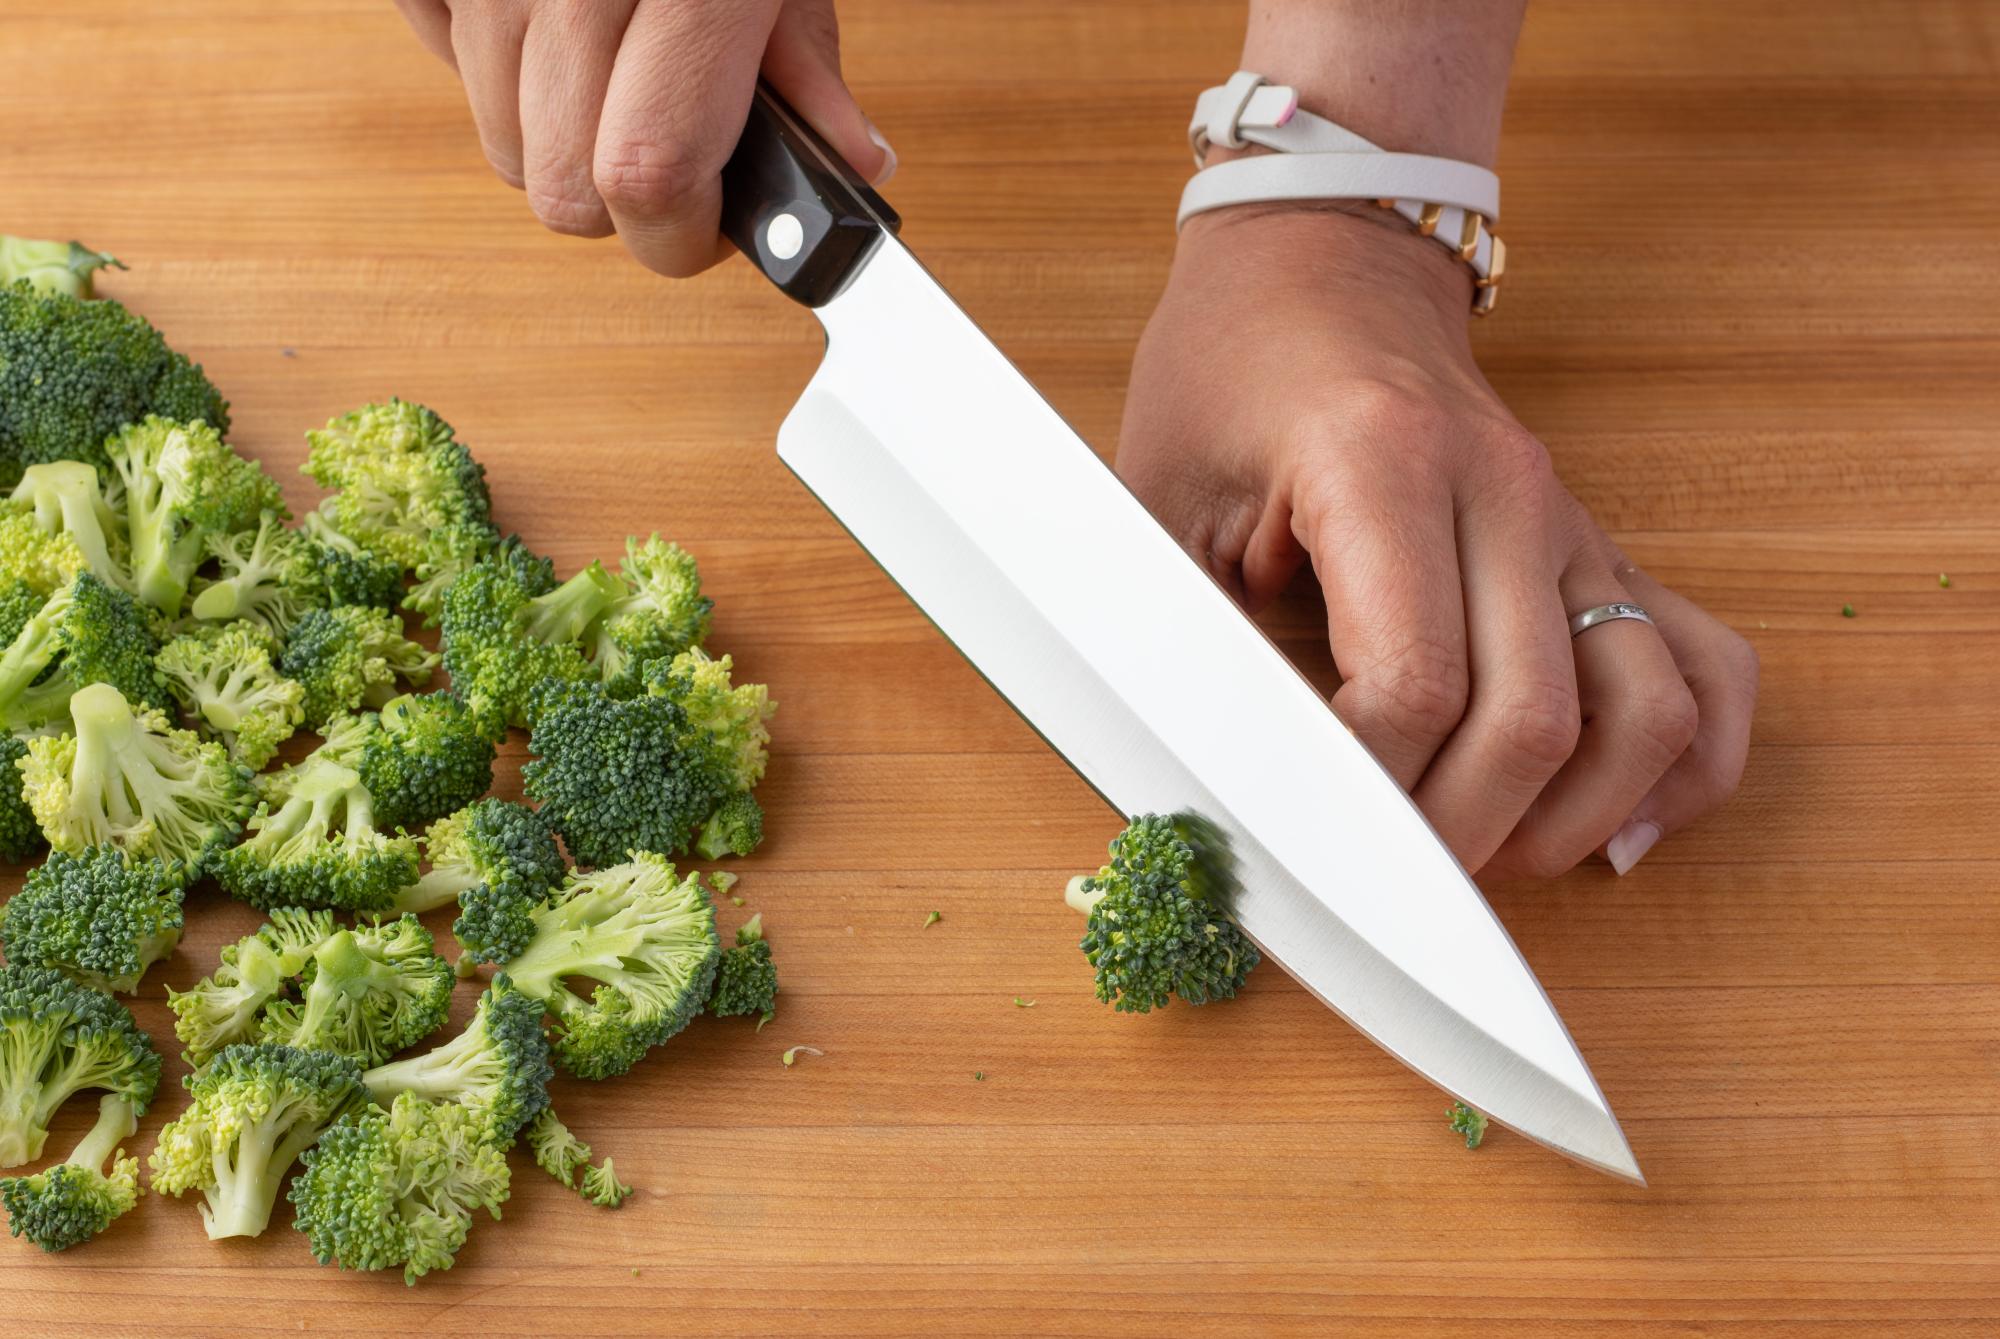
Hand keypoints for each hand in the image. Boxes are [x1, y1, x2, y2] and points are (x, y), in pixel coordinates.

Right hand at [394, 0, 891, 275]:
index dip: (680, 234)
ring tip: (618, 54)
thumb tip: (851, 171)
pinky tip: (552, 13)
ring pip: (503, 145)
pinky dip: (493, 61)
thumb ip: (809, 66)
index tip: (709, 226)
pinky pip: (441, 60)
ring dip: (563, 131)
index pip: (644, 174)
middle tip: (674, 139)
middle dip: (624, 197)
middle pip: (561, 188)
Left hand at [1118, 205, 1756, 877]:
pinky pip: (1701, 666)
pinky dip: (1685, 764)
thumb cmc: (1229, 371)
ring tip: (1490, 862)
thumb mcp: (1155, 493)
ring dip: (1576, 818)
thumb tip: (1210, 782)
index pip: (1412, 684)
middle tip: (1383, 883)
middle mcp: (1506, 493)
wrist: (1322, 258)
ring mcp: (1570, 521)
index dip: (1364, 793)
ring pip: (1645, 709)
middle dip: (1457, 839)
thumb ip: (1181, 630)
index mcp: (1382, 468)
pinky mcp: (1598, 546)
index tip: (1309, 836)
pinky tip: (1624, 826)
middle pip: (1533, 720)